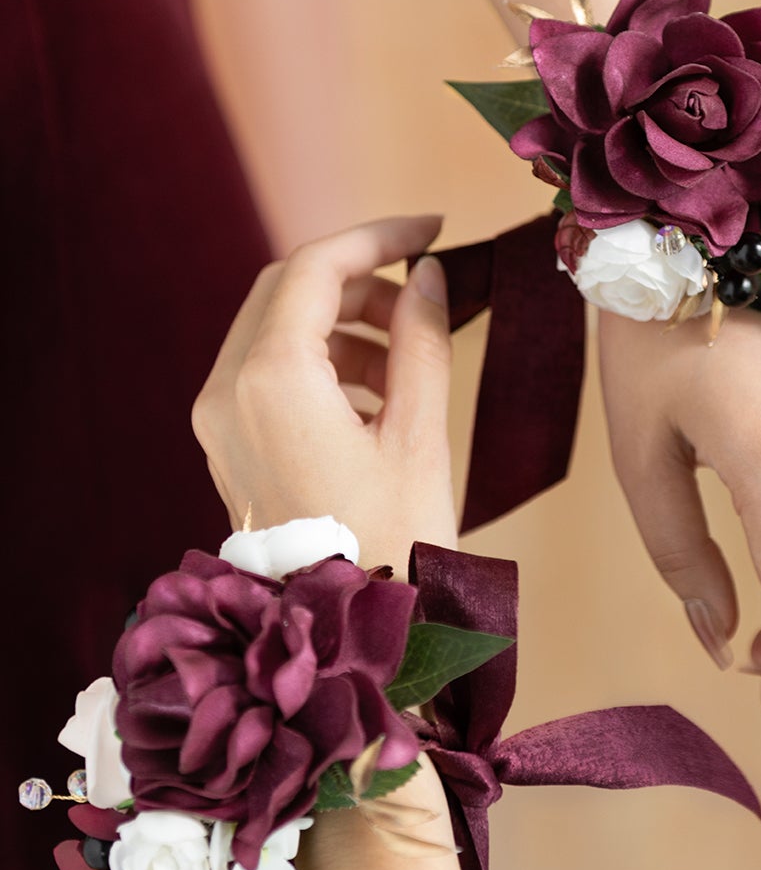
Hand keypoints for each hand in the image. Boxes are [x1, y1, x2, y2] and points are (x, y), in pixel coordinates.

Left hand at [192, 216, 456, 568]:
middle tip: (423, 293)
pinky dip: (319, 360)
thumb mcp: (421, 435)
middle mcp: (228, 389)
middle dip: (359, 280)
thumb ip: (422, 340)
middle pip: (287, 289)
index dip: (378, 237)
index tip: (432, 231)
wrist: (338, 638)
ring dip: (342, 322)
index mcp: (273, 378)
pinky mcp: (226, 445)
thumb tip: (427, 277)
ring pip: (274, 328)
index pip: (316, 266)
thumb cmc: (389, 543)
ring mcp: (218, 420)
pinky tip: (377, 395)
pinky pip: (266, 372)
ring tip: (409, 356)